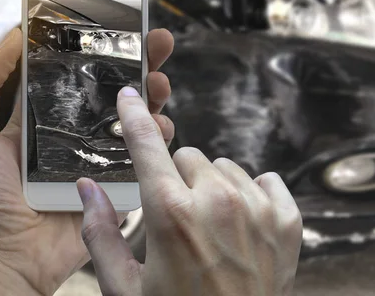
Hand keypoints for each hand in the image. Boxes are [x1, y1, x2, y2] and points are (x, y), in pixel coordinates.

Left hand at [0, 28, 174, 294]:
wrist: (8, 255)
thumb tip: (16, 33)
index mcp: (48, 110)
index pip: (80, 68)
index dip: (102, 44)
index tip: (121, 21)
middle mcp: (79, 127)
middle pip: (117, 86)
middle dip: (141, 61)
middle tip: (159, 43)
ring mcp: (101, 152)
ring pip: (137, 115)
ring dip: (154, 95)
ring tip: (160, 83)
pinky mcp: (118, 178)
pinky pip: (146, 152)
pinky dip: (160, 136)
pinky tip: (162, 127)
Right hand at [77, 89, 302, 294]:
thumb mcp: (125, 287)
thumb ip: (100, 233)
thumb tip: (87, 188)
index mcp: (171, 213)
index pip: (147, 147)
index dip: (135, 118)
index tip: (130, 97)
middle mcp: (218, 200)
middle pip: (189, 157)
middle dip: (178, 179)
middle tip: (179, 217)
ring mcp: (258, 207)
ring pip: (226, 168)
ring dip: (215, 189)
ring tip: (212, 229)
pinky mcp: (288, 219)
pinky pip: (266, 180)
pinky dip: (253, 196)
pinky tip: (244, 226)